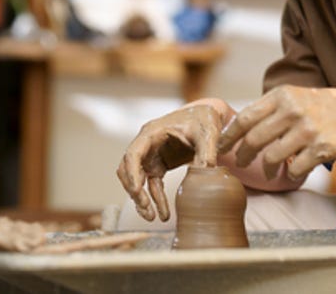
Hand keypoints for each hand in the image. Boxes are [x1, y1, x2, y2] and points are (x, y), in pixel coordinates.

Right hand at [116, 103, 224, 221]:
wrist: (207, 117)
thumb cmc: (204, 119)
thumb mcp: (208, 133)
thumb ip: (207, 152)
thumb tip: (206, 174)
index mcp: (152, 132)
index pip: (133, 154)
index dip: (132, 173)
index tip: (137, 190)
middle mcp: (146, 144)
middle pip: (128, 169)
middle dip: (133, 190)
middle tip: (146, 208)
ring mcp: (150, 155)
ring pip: (136, 180)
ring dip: (140, 198)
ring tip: (151, 217)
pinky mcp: (158, 165)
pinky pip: (151, 185)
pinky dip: (155, 200)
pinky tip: (163, 215)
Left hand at [218, 86, 335, 181]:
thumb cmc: (323, 106)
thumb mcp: (296, 96)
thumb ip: (271, 108)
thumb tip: (238, 126)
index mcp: (282, 96)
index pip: (246, 117)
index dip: (229, 135)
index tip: (220, 146)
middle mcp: (293, 111)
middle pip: (254, 139)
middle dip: (242, 155)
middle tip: (239, 163)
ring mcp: (307, 130)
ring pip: (271, 157)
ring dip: (265, 169)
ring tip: (267, 171)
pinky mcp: (320, 149)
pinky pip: (294, 169)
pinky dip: (289, 174)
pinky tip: (290, 173)